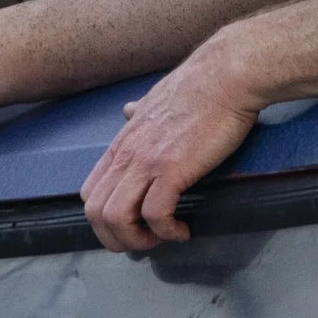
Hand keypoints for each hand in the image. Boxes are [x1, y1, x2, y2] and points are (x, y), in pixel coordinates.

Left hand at [79, 47, 264, 252]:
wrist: (227, 75)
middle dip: (116, 238)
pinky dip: (166, 232)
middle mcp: (128, 154)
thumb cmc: (199, 86)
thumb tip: (129, 110)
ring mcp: (148, 162)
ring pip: (117, 218)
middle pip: (96, 213)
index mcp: (123, 142)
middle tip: (144, 241)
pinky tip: (183, 230)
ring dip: (137, 240)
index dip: (105, 220)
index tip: (132, 224)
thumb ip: (139, 112)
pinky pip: (156, 215)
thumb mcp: (155, 98)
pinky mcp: (173, 169)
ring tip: (162, 238)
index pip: (90, 193)